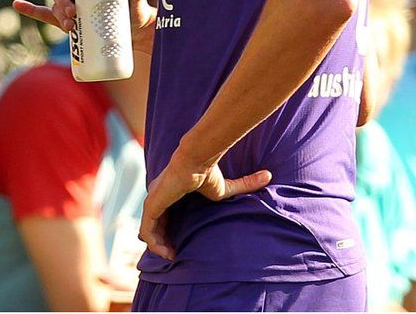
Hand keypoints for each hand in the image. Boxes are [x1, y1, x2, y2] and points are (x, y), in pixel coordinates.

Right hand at [13, 0, 156, 55]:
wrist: (138, 34)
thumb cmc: (137, 10)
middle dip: (60, 2)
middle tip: (74, 12)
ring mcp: (72, 9)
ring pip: (54, 7)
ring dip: (57, 13)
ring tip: (70, 24)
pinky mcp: (71, 24)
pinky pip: (47, 16)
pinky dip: (31, 10)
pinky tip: (18, 5)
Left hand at [139, 151, 270, 260]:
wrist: (196, 160)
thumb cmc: (208, 172)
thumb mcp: (226, 188)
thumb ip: (243, 186)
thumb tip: (268, 176)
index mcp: (170, 192)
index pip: (164, 215)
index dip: (169, 231)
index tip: (179, 245)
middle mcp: (158, 196)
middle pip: (155, 224)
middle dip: (163, 241)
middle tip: (175, 255)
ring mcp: (153, 201)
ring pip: (149, 230)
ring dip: (158, 246)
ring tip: (172, 257)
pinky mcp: (151, 205)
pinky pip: (147, 230)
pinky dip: (155, 244)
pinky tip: (167, 253)